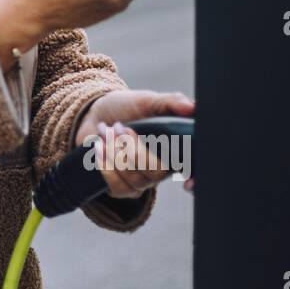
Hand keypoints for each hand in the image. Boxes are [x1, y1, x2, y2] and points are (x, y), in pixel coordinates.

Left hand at [74, 89, 194, 198]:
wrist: (96, 117)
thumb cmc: (126, 108)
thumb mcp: (148, 100)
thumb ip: (170, 102)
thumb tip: (192, 106)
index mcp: (174, 149)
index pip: (191, 170)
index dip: (193, 178)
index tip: (187, 180)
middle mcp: (162, 169)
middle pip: (156, 172)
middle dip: (132, 147)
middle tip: (119, 127)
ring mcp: (142, 181)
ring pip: (135, 179)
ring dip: (115, 152)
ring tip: (105, 131)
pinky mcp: (123, 188)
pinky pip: (118, 188)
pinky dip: (106, 166)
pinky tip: (99, 148)